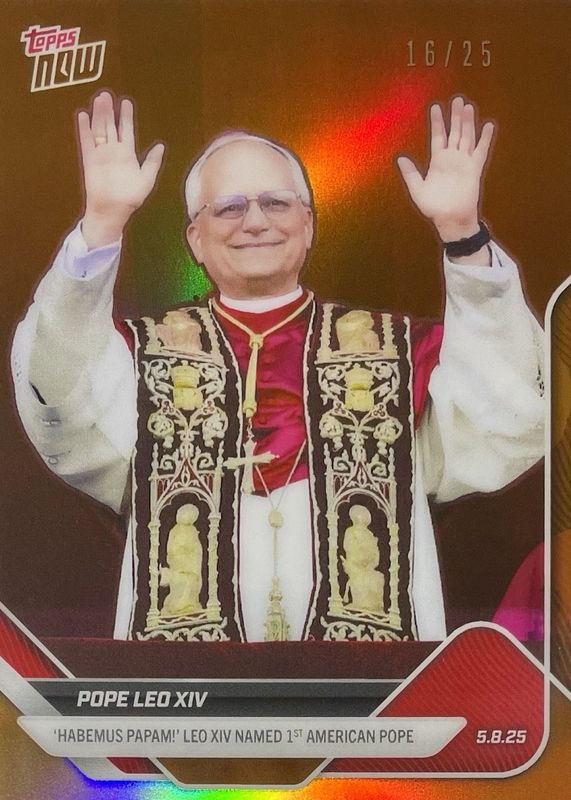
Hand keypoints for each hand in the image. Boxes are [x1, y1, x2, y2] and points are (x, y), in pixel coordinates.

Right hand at [77, 91, 164, 247]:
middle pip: (110, 126)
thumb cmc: (130, 198)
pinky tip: (83, 115)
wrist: (113, 211)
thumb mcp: (147, 179)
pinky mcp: (89, 160)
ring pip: (98, 129)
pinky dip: (84, 128)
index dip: (126, 116)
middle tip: (107, 95)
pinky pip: (86, 141)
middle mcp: (113, 151)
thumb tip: (161, 146)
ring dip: (98, 115)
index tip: (125, 102)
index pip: (126, 130)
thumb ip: (152, 162)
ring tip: (99, 99)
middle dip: (109, 111)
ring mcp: (100, 154)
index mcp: (127, 154)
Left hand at [397, 97, 493, 242]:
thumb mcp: (417, 189)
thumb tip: (400, 157)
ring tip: (468, 107)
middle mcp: (452, 159)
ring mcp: (464, 162)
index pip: (438, 136)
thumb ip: (410, 173)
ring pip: (467, 137)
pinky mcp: (474, 169)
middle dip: (455, 116)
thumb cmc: (434, 207)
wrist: (450, 219)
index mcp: (437, 161)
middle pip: (454, 132)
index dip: (437, 122)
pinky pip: (481, 151)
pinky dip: (485, 138)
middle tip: (457, 99)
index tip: (435, 106)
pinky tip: (488, 125)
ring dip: (468, 122)